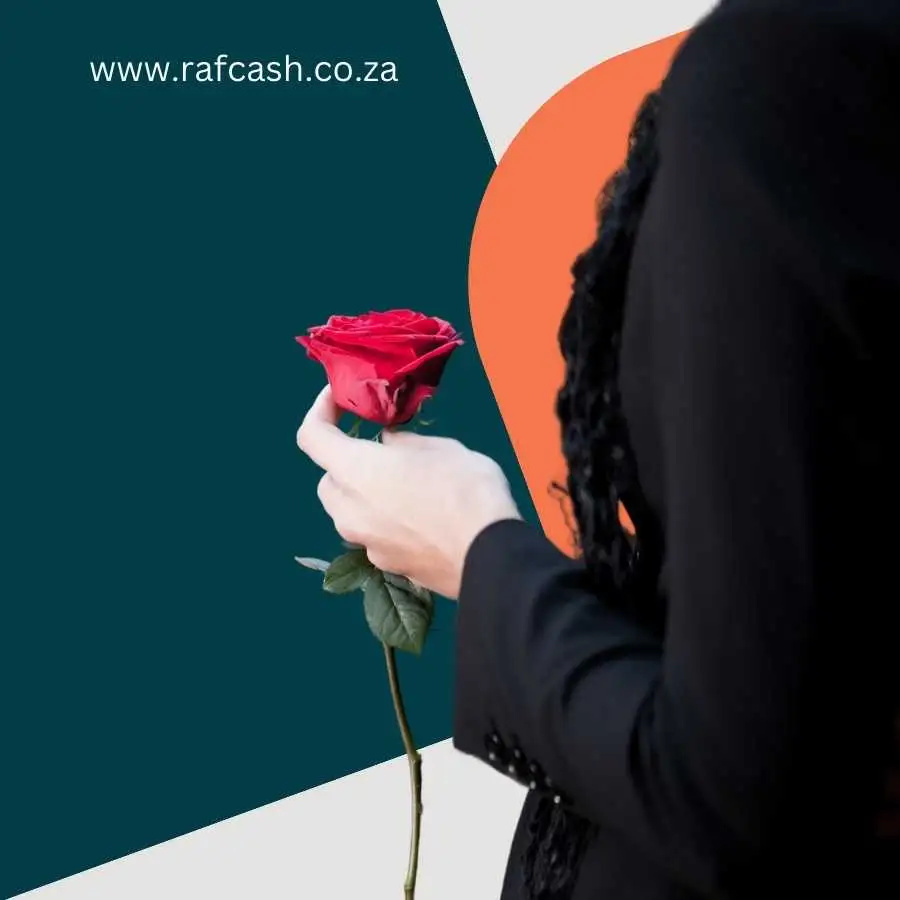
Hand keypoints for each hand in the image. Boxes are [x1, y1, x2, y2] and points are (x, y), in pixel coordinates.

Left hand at [296, 386, 521, 598]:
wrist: (490, 556)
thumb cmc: (467, 491)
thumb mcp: (442, 448)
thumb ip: (405, 444)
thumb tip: (389, 446)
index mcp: (357, 470)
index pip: (312, 436)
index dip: (320, 412)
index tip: (338, 400)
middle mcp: (350, 510)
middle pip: (329, 480)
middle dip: (346, 463)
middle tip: (383, 452)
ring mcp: (365, 544)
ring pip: (348, 512)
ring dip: (363, 495)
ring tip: (405, 486)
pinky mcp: (385, 566)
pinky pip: (373, 536)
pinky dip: (385, 522)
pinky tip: (421, 519)